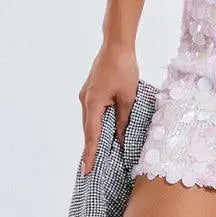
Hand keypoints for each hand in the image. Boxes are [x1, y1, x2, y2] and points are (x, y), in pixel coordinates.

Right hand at [78, 40, 138, 174]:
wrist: (117, 45)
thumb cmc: (124, 68)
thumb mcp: (128, 97)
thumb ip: (123, 119)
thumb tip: (121, 137)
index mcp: (93, 103)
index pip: (92, 135)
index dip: (90, 154)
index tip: (85, 171)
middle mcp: (85, 100)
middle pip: (89, 129)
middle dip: (92, 147)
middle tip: (93, 168)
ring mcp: (86, 94)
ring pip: (91, 120)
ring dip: (96, 134)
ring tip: (101, 153)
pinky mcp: (91, 89)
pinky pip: (93, 111)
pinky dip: (98, 121)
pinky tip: (106, 129)